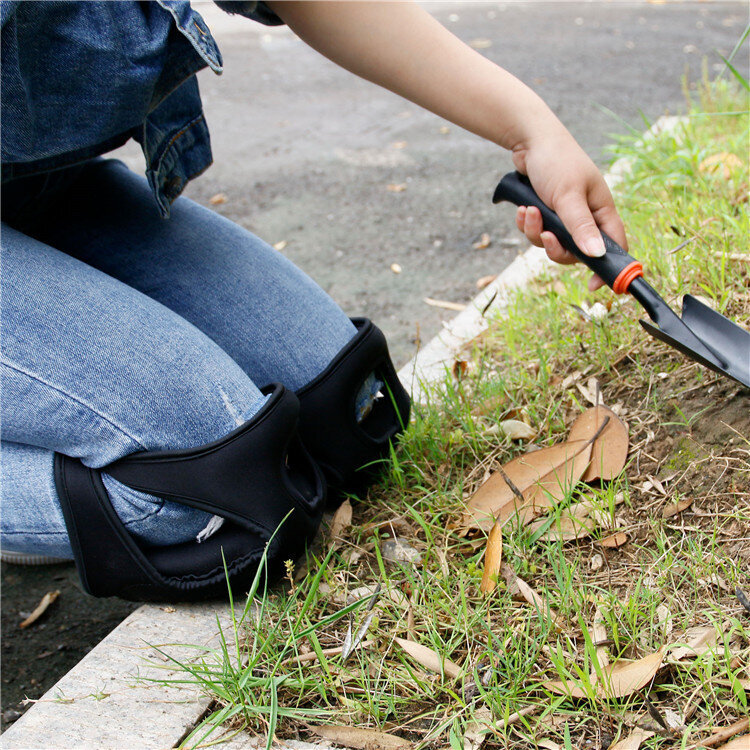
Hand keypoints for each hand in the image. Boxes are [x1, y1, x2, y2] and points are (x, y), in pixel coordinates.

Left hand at [510, 129, 627, 291]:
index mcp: (601, 210)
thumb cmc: (557, 161)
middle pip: (576, 253)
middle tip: (546, 236)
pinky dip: (527, 224)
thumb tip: (597, 255)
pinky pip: (536, 233)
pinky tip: (522, 209)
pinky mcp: (546, 214)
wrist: (529, 142)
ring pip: (551, 244)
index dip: (606, 268)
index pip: (613, 246)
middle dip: (556, 248)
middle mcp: (586, 216)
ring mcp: (564, 217)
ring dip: (537, 232)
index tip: (593, 287)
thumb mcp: (569, 196)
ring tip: (528, 211)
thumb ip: (581, 227)